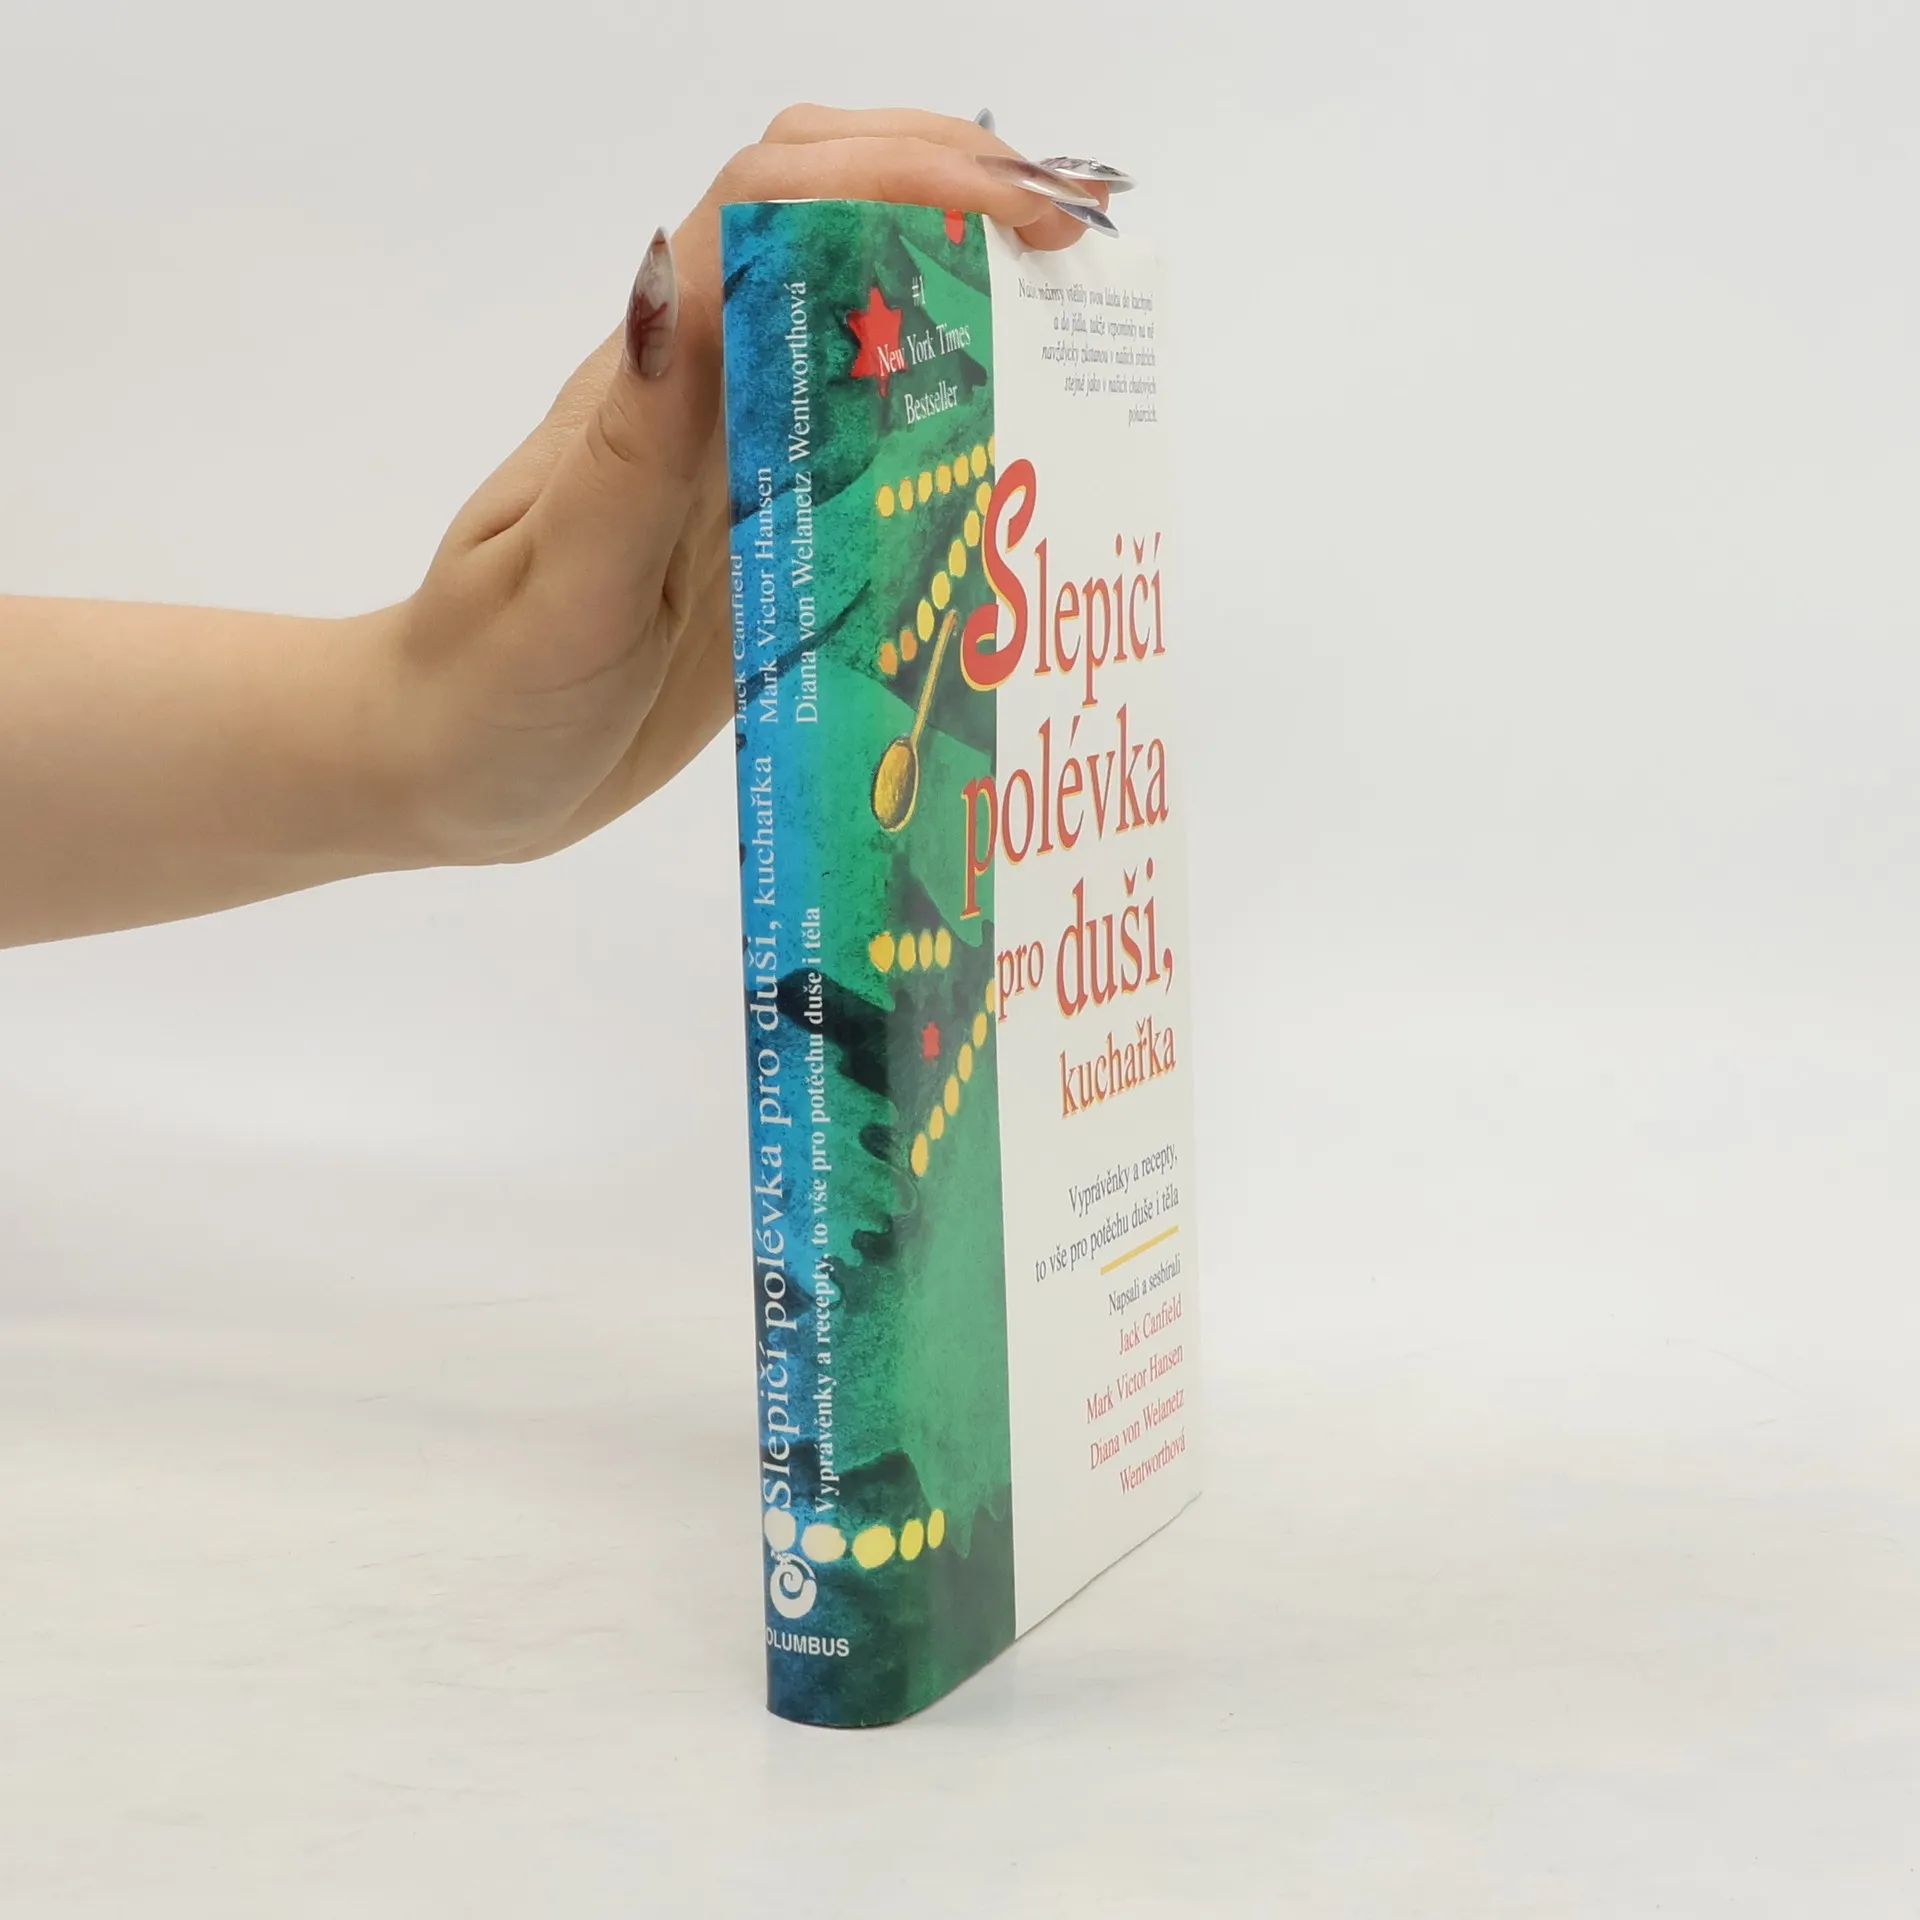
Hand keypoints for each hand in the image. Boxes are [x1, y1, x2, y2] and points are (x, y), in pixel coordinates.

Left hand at [383, 106, 1122, 866]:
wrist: (449, 769)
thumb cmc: (487, 692)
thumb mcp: (560, 590)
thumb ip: (627, 454)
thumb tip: (674, 285)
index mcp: (652, 394)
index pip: (769, 215)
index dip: (895, 175)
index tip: (1015, 215)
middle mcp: (705, 401)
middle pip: (820, 222)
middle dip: (948, 188)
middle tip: (1073, 240)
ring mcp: (740, 462)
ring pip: (855, 321)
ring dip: (960, 279)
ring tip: (1076, 309)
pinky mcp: (770, 532)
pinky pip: (866, 440)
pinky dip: (949, 402)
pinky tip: (1017, 436)